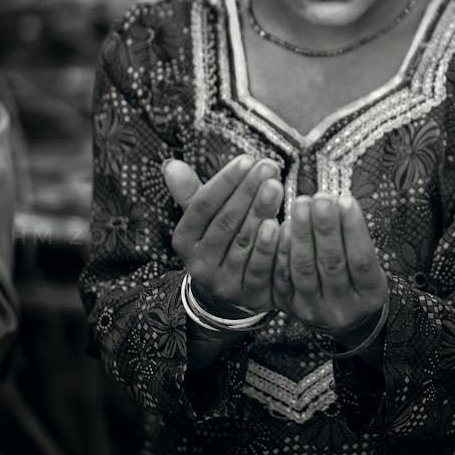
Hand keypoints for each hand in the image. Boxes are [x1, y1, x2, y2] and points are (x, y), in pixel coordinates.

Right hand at [163, 154, 283, 314]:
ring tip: (277, 186)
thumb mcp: (203, 219)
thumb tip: (170, 165)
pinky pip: (261, 267)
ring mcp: (222, 282)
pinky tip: (284, 224)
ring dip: (261, 211)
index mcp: (184, 239)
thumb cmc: (220, 240)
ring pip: (243, 242)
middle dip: (248, 191)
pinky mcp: (247, 294)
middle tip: (269, 166)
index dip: (225, 182)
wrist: (232, 289)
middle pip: (225, 222)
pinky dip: (272, 245)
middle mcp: (198, 264)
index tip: (247, 160)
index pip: (203, 206)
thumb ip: (191, 192)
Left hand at [271, 192, 387, 337]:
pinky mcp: (288, 306)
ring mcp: (313, 310)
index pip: (362, 261)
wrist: (337, 311)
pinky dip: (281, 250)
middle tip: (320, 199)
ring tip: (301, 204)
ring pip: (304, 269)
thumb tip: (338, 201)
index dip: (353, 230)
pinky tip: (283, 226)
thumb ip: (354, 236)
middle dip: (325, 228)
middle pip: (332, 264)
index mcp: (369, 296)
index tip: (346, 201)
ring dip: (302, 234)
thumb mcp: (366, 260)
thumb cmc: (353, 275)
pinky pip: (282, 277)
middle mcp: (342, 308)